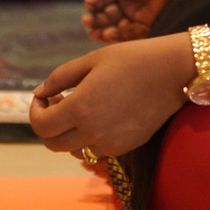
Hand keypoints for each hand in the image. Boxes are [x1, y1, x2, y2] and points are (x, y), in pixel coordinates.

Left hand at [29, 36, 192, 159]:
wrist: (174, 72)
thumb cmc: (132, 59)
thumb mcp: (90, 60)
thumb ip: (59, 78)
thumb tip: (40, 92)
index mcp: (80, 108)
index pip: (40, 125)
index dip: (35, 110)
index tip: (44, 96)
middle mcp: (93, 132)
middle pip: (52, 143)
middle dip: (48, 124)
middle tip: (58, 102)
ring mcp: (110, 144)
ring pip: (73, 150)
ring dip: (67, 133)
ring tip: (79, 107)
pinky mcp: (125, 147)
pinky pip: (95, 149)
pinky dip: (88, 137)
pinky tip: (99, 115)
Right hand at [84, 0, 209, 42]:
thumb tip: (87, 3)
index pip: (101, 4)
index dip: (93, 12)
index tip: (86, 18)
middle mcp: (127, 3)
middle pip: (108, 18)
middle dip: (98, 23)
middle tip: (89, 26)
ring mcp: (138, 13)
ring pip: (119, 27)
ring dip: (108, 32)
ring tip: (99, 34)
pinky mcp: (151, 22)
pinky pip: (134, 33)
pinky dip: (123, 36)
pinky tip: (111, 35)